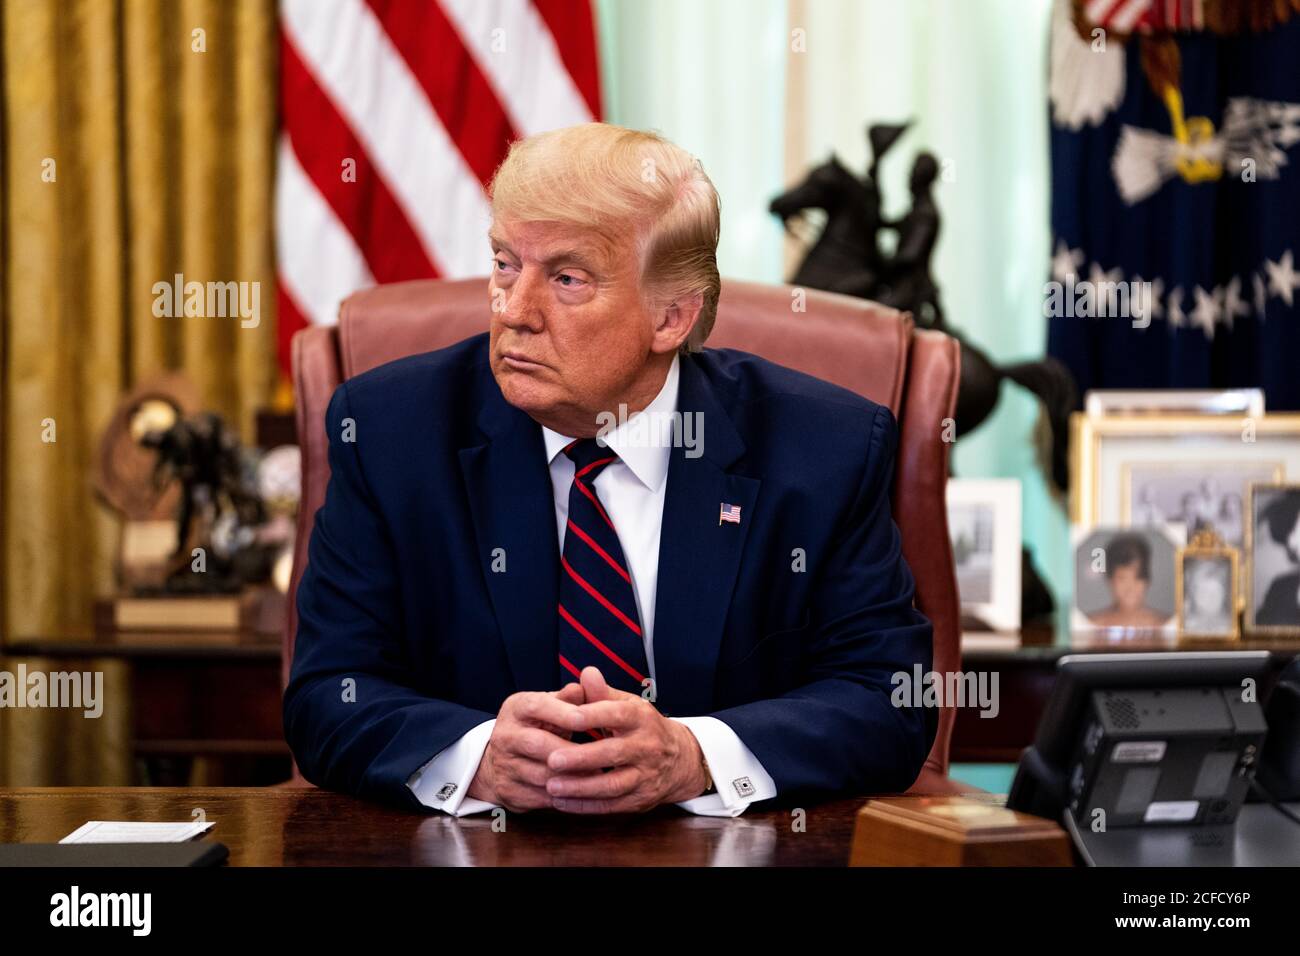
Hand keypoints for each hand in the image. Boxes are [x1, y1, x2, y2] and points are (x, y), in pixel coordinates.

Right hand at [468, 682, 597, 811]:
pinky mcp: (508, 791)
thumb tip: (590, 680)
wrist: (500, 760)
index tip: (588, 720)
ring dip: (572, 777)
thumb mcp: (550, 706)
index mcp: (516, 708)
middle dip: (570, 750)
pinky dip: (564, 797)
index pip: (537, 706)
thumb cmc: (538, 726)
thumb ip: (570, 697)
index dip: (563, 713)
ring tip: (598, 776)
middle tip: (600, 755)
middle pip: (537, 743)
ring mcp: (503, 765)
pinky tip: (582, 793)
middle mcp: (505, 735)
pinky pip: (540, 797)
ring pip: (541, 774)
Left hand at [544, 667, 708, 812]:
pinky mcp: (640, 800)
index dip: (592, 716)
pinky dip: (585, 806)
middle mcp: (647, 747)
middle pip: (614, 753)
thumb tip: (586, 672)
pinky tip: (561, 802)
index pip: (617, 715)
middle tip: (552, 759)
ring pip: (613, 785)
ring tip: (551, 786)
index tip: (567, 718)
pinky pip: (611, 806)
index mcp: (641, 718)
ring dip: (581, 787)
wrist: (679, 759)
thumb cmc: (642, 727)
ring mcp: (646, 776)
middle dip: (582, 758)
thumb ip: (602, 693)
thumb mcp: (628, 705)